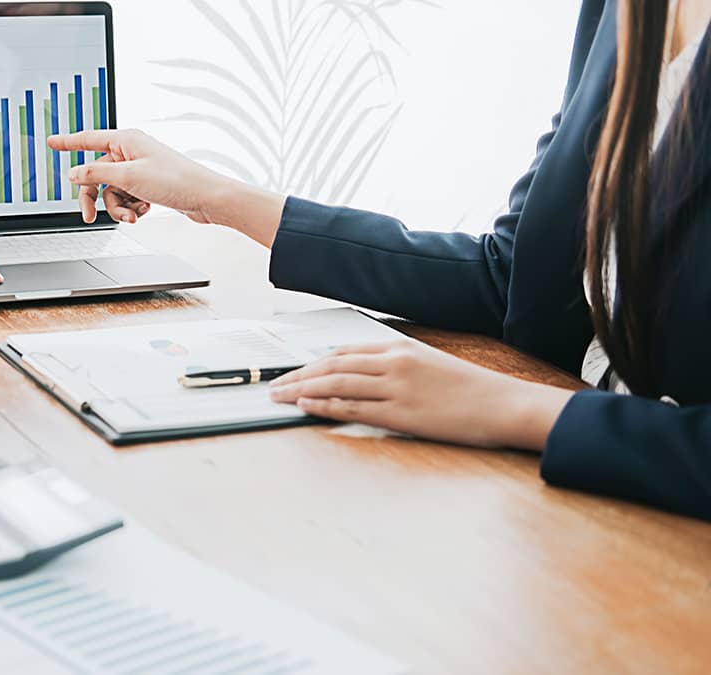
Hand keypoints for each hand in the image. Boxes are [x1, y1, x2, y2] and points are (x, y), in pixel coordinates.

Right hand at [47, 129, 233, 224]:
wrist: (206, 199)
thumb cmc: (176, 181)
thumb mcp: (129, 177)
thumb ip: (96, 173)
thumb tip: (73, 173)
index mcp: (126, 140)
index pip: (88, 139)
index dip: (68, 143)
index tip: (51, 142)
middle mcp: (132, 152)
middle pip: (97, 175)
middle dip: (96, 198)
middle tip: (89, 216)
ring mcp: (140, 170)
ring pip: (112, 191)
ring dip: (118, 207)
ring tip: (133, 215)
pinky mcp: (148, 186)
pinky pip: (127, 198)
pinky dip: (132, 208)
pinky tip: (144, 211)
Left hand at [268, 341, 573, 449]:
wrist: (504, 404)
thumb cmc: (470, 389)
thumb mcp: (430, 364)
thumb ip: (396, 366)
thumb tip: (364, 374)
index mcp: (400, 348)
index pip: (344, 352)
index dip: (313, 362)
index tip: (293, 372)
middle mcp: (393, 362)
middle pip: (332, 365)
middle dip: (298, 375)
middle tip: (273, 385)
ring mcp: (396, 387)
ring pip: (336, 384)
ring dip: (302, 390)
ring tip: (279, 397)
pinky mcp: (401, 413)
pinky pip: (353, 408)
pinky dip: (325, 405)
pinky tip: (306, 406)